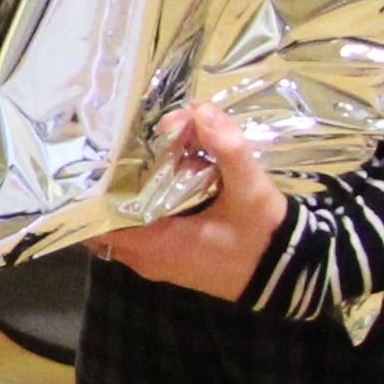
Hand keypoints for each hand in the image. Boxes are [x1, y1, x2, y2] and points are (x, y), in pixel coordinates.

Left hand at [100, 104, 283, 299]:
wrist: (290, 272)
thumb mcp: (251, 191)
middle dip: (108, 184)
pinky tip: (155, 174)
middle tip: (114, 145)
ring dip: (124, 194)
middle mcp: (146, 258)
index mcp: (156, 245)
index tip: (97, 155)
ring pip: (121, 224)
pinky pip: (139, 229)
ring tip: (132, 153)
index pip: (99, 220)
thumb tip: (200, 111)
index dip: (93, 188)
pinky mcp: (170, 257)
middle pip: (105, 219)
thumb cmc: (264, 237)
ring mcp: (156, 261)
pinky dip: (140, 205)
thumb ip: (227, 149)